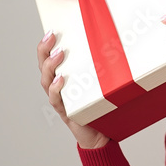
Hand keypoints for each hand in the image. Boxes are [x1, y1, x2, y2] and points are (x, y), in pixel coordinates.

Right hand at [37, 32, 108, 148]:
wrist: (102, 134)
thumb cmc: (103, 106)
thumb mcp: (103, 82)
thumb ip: (105, 67)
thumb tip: (121, 44)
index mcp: (64, 76)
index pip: (49, 58)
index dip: (46, 45)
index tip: (52, 30)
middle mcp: (58, 87)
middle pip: (43, 66)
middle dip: (44, 50)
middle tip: (51, 37)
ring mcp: (60, 99)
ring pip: (46, 80)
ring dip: (50, 66)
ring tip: (58, 54)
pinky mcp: (65, 112)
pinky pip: (56, 99)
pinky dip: (56, 89)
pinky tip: (60, 80)